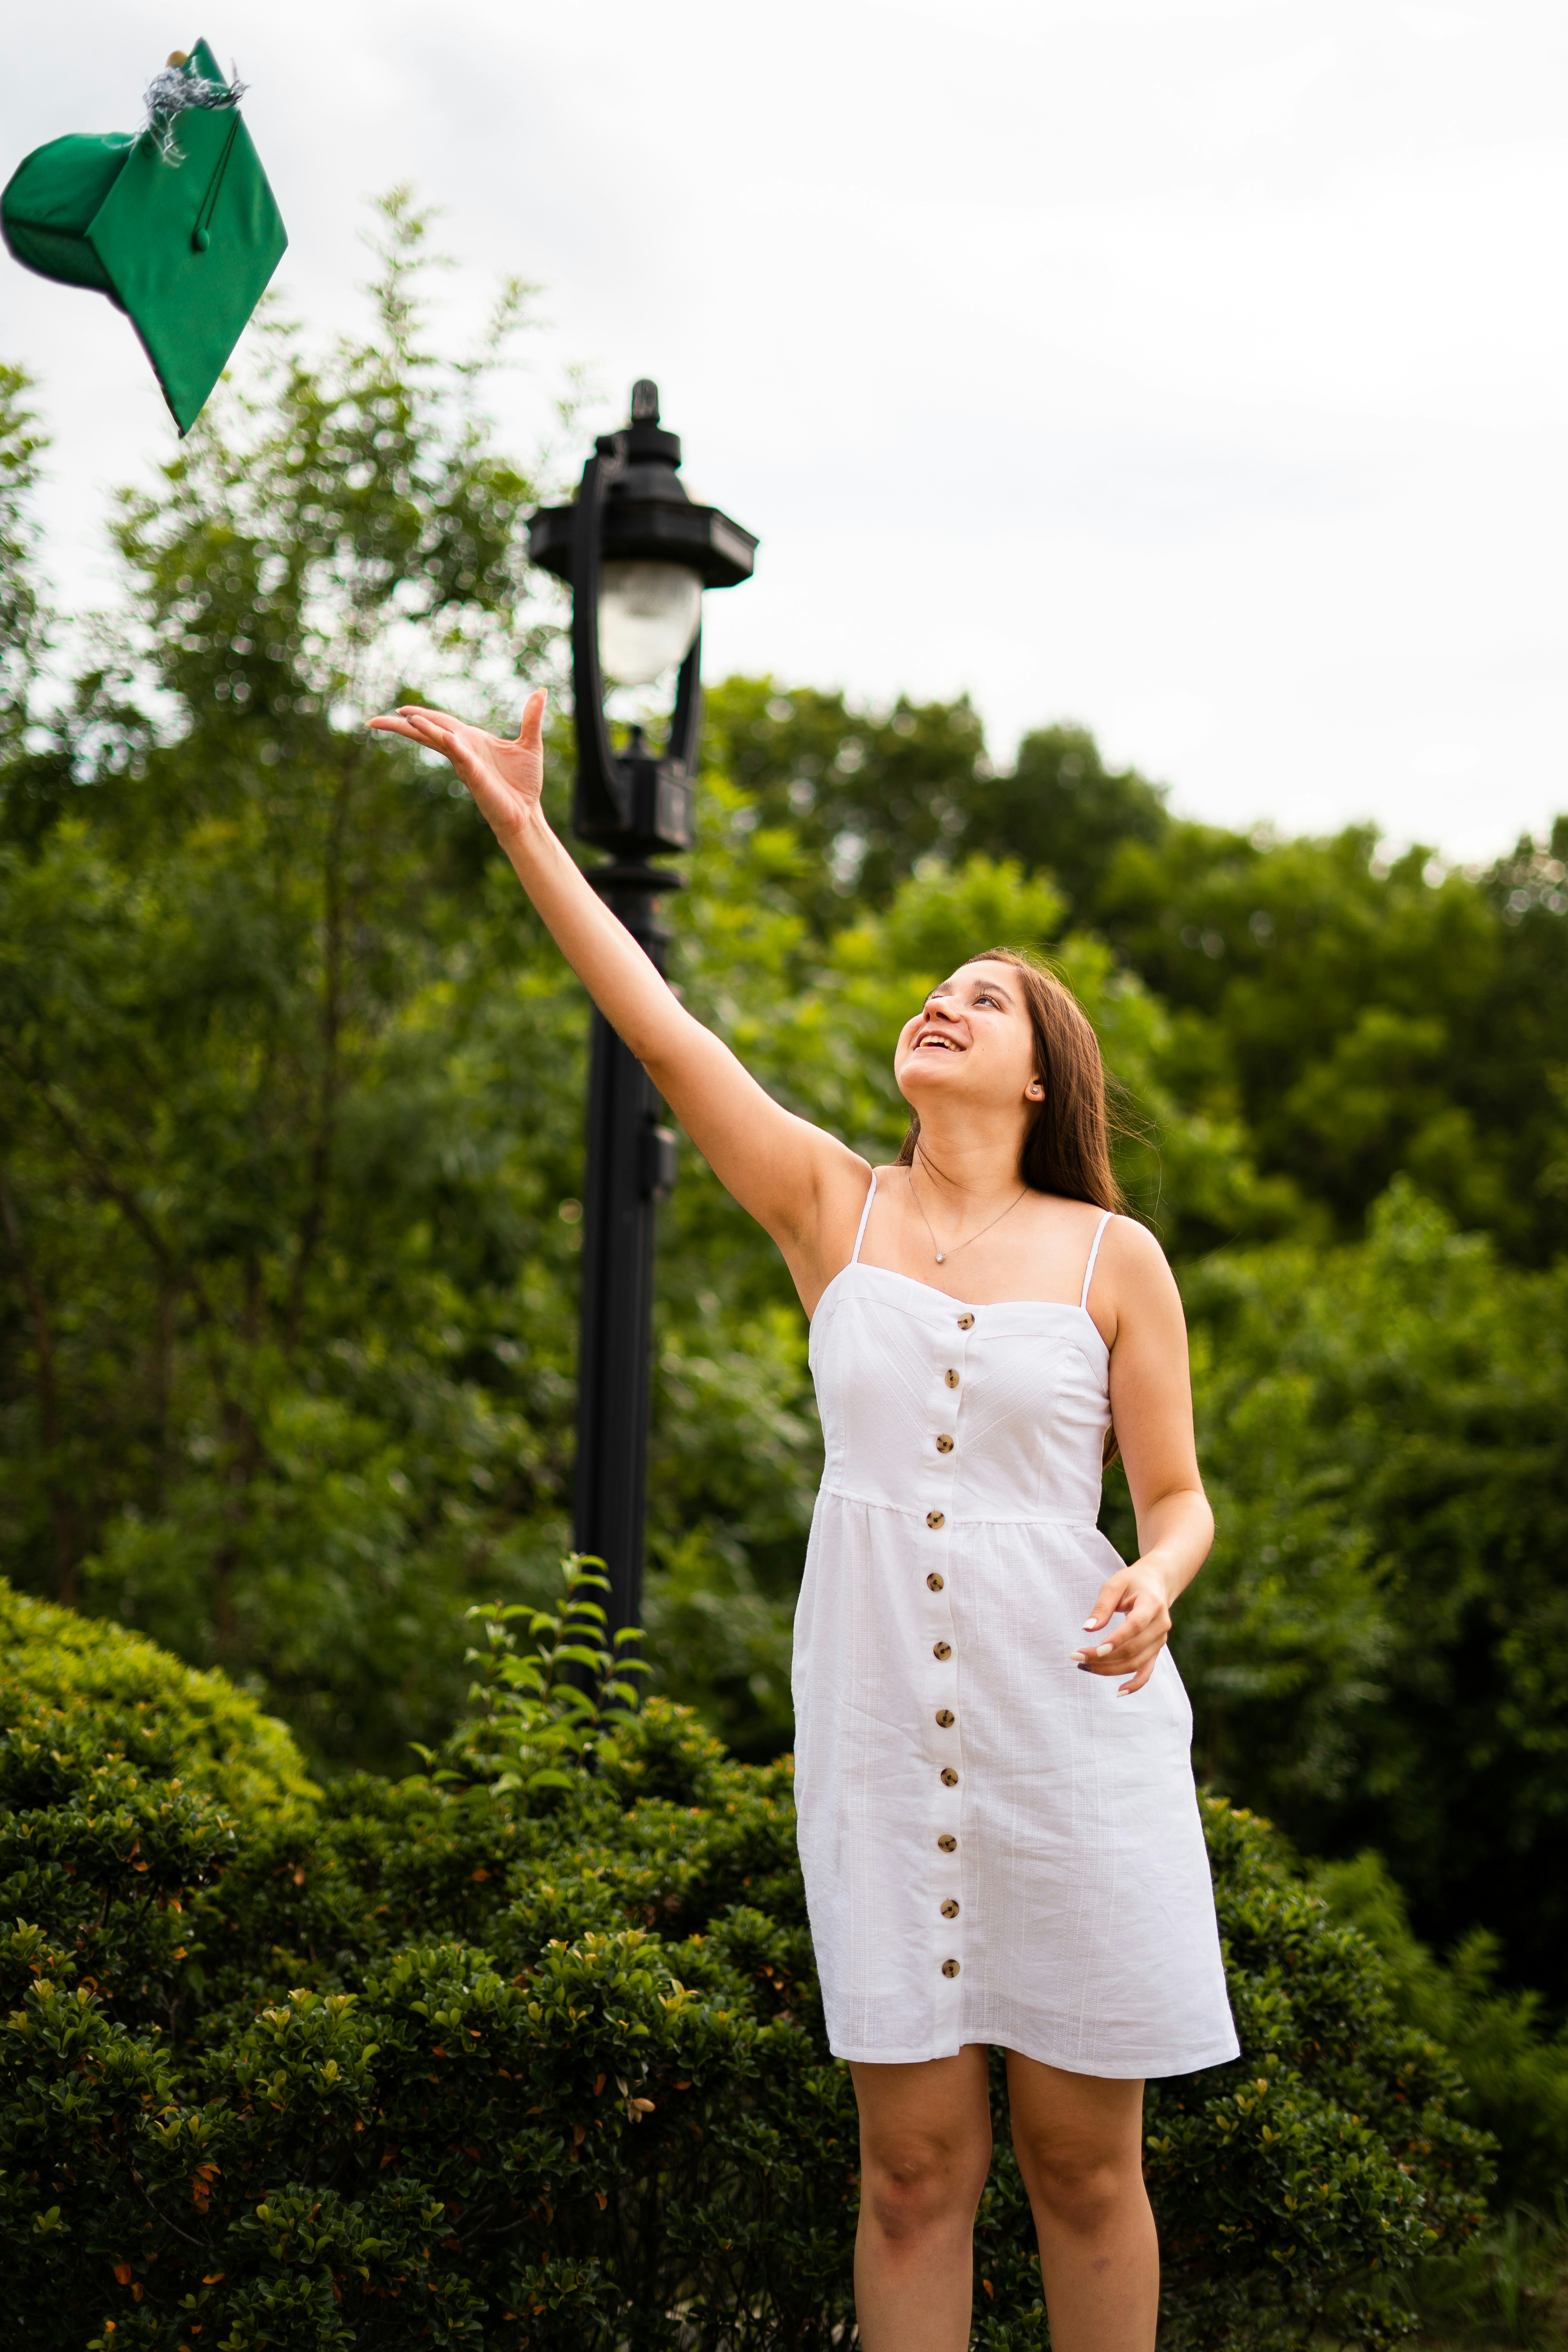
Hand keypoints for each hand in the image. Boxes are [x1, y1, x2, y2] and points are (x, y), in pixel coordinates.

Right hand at [368, 689, 547, 847]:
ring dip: (423, 729)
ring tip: (403, 717)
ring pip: (439, 741)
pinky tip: (446, 737)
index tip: (401, 710)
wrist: (527, 812)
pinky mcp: (476, 776)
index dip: (421, 715)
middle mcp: (463, 750)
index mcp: (471, 740)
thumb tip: (542, 691)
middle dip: (402, 725)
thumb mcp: (530, 743)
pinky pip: (462, 757)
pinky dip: (454, 746)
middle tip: (374, 721)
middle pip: (428, 732)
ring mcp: (466, 763)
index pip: (440, 722)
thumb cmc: (524, 783)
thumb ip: (531, 717)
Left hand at [1071, 1565, 1172, 1694]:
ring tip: (1085, 1666)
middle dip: (1103, 1657)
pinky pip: (1147, 1671)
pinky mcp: (1156, 1649)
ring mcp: (1160, 1640)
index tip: (1095, 1649)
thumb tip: (1088, 1629)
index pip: (1135, 1626)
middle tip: (1076, 1656)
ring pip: (1137, 1663)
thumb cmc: (1133, 1582)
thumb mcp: (1115, 1584)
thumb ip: (1102, 1606)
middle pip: (1133, 1649)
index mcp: (1152, 1604)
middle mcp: (1160, 1624)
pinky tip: (1118, 1692)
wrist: (1158, 1582)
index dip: (1116, 1640)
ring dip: (1110, 1669)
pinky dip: (1135, 1684)